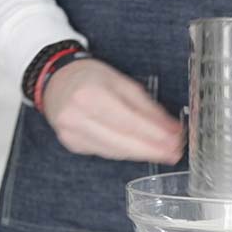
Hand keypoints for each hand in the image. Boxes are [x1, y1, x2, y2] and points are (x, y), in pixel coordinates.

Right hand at [43, 59, 183, 163]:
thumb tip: (171, 127)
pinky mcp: (72, 145)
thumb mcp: (121, 82)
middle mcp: (77, 117)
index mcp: (90, 95)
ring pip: (115, 151)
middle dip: (152, 150)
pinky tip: (141, 151)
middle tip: (174, 153)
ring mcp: (72, 134)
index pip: (129, 122)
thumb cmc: (90, 78)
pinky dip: (126, 152)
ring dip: (142, 154)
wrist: (55, 81)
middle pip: (122, 141)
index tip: (176, 140)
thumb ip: (147, 106)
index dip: (155, 134)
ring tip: (164, 154)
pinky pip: (106, 152)